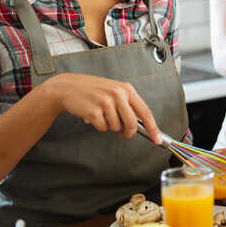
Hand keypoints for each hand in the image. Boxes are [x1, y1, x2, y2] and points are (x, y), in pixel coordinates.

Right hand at [40, 73, 160, 142]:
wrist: (68, 87)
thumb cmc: (93, 90)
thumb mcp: (114, 90)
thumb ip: (128, 104)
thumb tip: (142, 124)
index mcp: (126, 89)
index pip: (145, 111)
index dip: (153, 127)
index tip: (157, 139)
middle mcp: (118, 94)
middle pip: (132, 123)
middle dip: (128, 133)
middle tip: (123, 133)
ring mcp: (106, 102)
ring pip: (116, 127)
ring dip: (109, 126)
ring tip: (101, 115)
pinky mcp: (94, 111)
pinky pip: (103, 128)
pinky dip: (99, 126)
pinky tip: (93, 115)